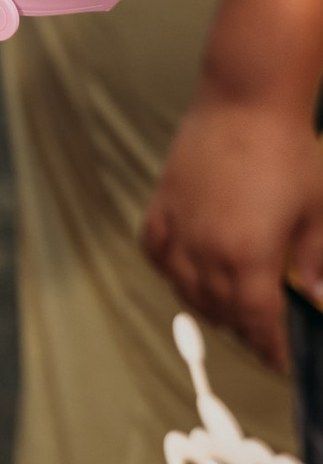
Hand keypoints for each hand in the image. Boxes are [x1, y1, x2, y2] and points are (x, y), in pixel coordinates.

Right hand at [145, 90, 322, 376]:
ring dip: (208, 306)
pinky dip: (170, 271)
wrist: (246, 101)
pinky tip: (184, 272)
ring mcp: (180, 229)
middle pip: (221, 311)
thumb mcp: (316, 211)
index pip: (256, 322)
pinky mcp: (162, 206)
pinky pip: (157, 253)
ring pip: (186, 289)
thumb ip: (314, 260)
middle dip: (243, 330)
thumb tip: (318, 297)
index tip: (278, 362)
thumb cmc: (290, 152)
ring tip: (227, 308)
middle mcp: (207, 252)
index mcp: (250, 258)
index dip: (267, 347)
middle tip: (259, 334)